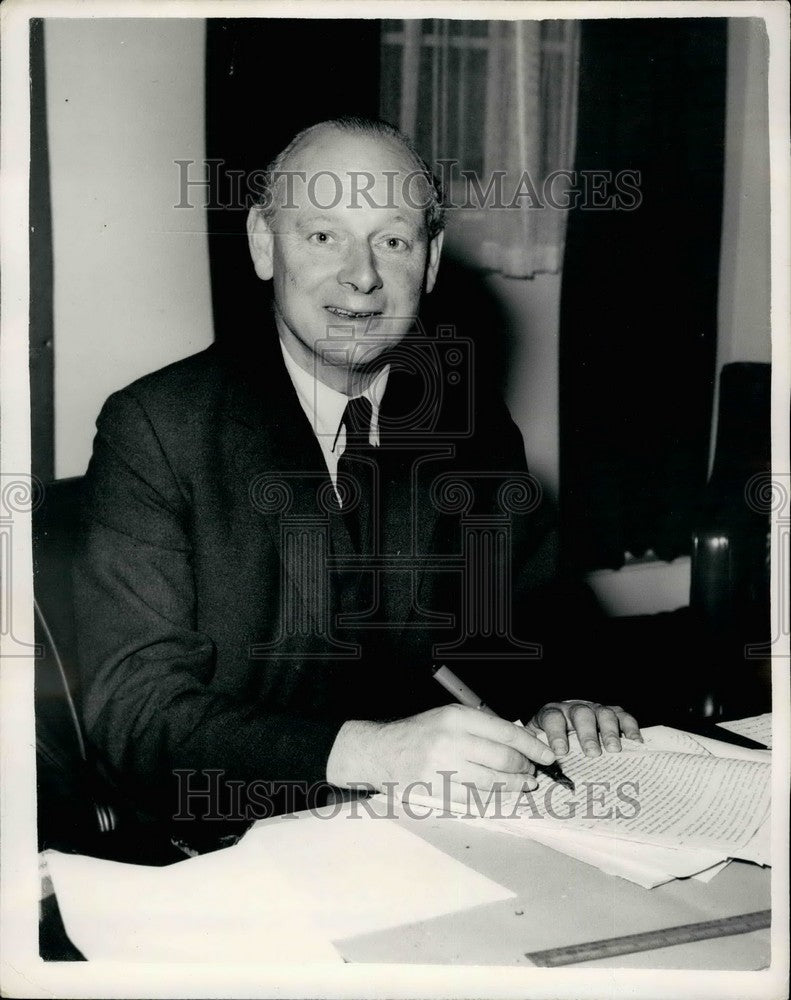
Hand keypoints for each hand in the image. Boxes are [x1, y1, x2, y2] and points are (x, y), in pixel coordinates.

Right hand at [327, 704, 557, 803]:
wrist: (382, 752)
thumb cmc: (420, 732)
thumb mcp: (449, 716)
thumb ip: (482, 726)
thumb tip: (521, 742)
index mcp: (456, 717)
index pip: (506, 732)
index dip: (532, 746)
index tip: (547, 755)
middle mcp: (451, 741)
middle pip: (503, 759)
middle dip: (525, 768)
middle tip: (532, 773)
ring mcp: (443, 768)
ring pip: (492, 782)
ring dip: (514, 786)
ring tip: (523, 785)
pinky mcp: (437, 791)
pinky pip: (475, 799)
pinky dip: (493, 798)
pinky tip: (500, 795)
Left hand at [525, 700, 641, 757]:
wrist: (564, 720)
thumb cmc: (550, 738)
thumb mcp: (537, 741)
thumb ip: (535, 752)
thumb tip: (530, 771)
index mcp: (552, 714)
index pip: (553, 718)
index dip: (556, 733)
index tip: (561, 752)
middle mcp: (574, 708)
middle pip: (581, 714)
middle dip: (587, 733)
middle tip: (592, 753)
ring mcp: (595, 709)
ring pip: (604, 712)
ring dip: (609, 731)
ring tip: (614, 750)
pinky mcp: (613, 713)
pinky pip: (624, 716)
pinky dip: (630, 727)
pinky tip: (635, 742)